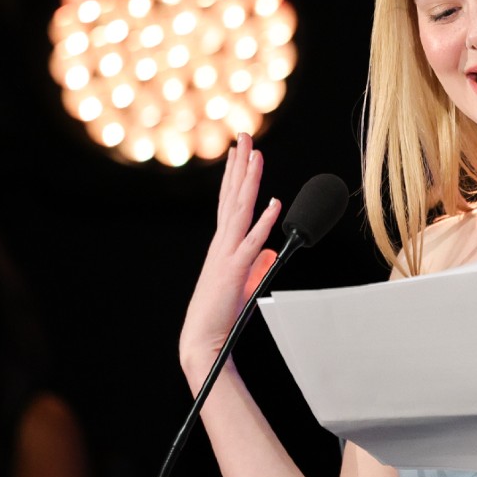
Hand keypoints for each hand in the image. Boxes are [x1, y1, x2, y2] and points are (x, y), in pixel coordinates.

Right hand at [179, 133, 280, 383]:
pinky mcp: (234, 271)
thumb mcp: (244, 284)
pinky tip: (274, 204)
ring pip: (240, 210)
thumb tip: (272, 250)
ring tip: (256, 156)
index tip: (240, 150)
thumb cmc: (220, 314)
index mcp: (223, 245)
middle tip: (244, 136)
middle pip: (232, 196)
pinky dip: (263, 223)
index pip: (230, 201)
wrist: (203, 339)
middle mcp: (222, 243)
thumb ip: (256, 264)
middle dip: (240, 165)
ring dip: (249, 182)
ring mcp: (227, 255)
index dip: (236, 175)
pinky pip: (251, 242)